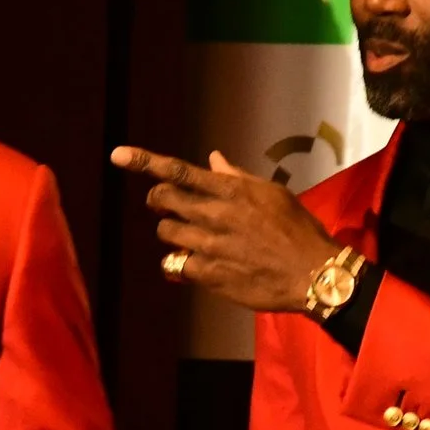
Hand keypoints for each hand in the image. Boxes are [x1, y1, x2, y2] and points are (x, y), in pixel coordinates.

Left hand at [112, 145, 340, 312]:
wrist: (312, 274)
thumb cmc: (297, 229)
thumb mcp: (271, 193)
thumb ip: (236, 177)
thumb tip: (212, 159)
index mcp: (229, 190)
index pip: (177, 171)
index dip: (143, 161)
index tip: (117, 155)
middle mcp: (214, 214)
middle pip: (162, 199)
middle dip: (159, 199)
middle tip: (166, 204)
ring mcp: (208, 245)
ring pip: (166, 232)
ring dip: (173, 232)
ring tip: (192, 236)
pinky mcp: (207, 274)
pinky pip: (175, 265)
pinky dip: (182, 263)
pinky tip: (197, 264)